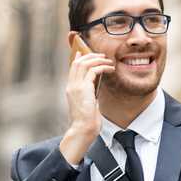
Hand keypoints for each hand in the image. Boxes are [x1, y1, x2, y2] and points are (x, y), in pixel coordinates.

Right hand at [59, 48, 113, 164]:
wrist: (84, 128)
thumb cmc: (87, 120)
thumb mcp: (87, 103)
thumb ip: (88, 94)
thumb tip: (95, 86)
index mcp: (70, 89)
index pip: (72, 68)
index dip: (78, 58)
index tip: (84, 52)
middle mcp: (71, 86)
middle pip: (78, 63)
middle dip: (90, 56)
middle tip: (102, 55)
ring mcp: (76, 86)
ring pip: (85, 64)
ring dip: (98, 60)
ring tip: (108, 61)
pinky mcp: (84, 88)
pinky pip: (93, 71)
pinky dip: (102, 67)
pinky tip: (110, 69)